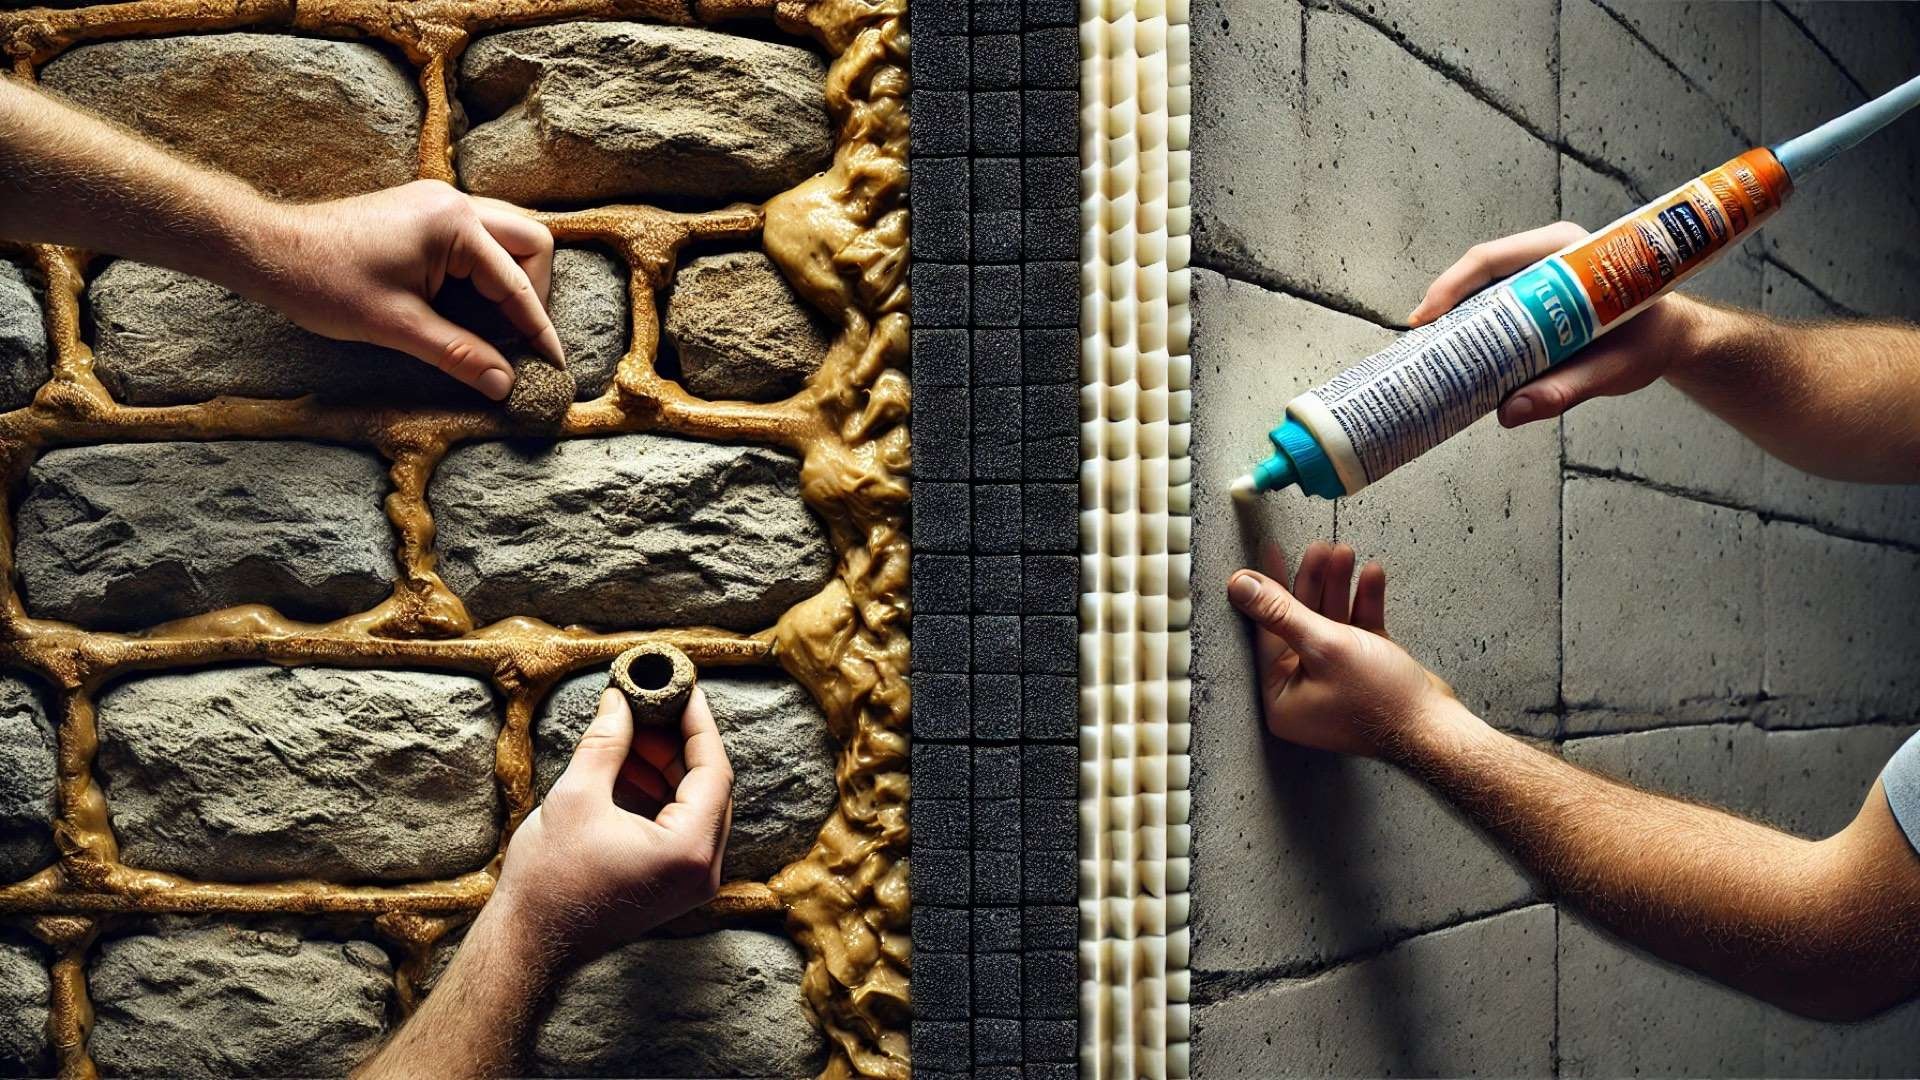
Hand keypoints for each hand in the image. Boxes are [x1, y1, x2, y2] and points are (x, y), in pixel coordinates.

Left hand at [244, 180, 562, 400]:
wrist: (269, 250)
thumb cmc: (324, 283)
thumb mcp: (396, 327)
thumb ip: (458, 353)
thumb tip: (504, 384)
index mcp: (453, 225)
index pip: (516, 283)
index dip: (538, 328)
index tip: (553, 365)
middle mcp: (455, 204)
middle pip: (530, 243)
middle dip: (534, 292)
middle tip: (520, 337)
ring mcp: (439, 203)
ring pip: (509, 236)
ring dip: (513, 279)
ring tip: (498, 325)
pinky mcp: (425, 213)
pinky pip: (480, 238)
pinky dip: (488, 270)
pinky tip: (470, 303)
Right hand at [492, 686, 732, 962]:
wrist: (528, 943)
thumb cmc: (550, 878)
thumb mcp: (578, 795)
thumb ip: (608, 742)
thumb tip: (621, 699)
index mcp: (690, 849)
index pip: (714, 771)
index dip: (699, 724)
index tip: (685, 689)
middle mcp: (703, 870)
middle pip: (710, 788)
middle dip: (680, 742)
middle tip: (653, 705)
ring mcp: (690, 881)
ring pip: (694, 806)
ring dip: (667, 767)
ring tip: (633, 730)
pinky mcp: (672, 885)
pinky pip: (679, 827)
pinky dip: (660, 794)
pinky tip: (629, 765)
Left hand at [1228, 540, 1456, 758]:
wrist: (1435, 728)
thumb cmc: (1378, 698)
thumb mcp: (1323, 646)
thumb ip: (1279, 612)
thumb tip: (1239, 585)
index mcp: (1282, 697)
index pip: (1267, 633)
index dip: (1270, 589)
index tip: (1271, 552)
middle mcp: (1304, 690)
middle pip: (1300, 623)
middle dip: (1313, 582)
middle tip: (1318, 548)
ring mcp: (1336, 680)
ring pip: (1330, 621)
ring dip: (1339, 586)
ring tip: (1345, 552)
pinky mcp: (1365, 670)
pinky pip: (1357, 630)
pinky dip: (1364, 603)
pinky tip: (1372, 575)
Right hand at [1408, 221, 1707, 427]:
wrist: (1670, 337)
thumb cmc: (1647, 342)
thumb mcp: (1612, 368)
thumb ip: (1565, 389)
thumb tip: (1509, 412)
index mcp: (1568, 252)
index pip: (1494, 259)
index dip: (1452, 286)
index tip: (1427, 317)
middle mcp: (1548, 254)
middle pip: (1479, 270)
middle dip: (1444, 302)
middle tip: (1418, 339)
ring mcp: (1539, 271)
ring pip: (1482, 286)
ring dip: (1454, 314)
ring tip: (1429, 347)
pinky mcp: (1535, 292)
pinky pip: (1494, 300)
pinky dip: (1471, 323)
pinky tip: (1455, 348)